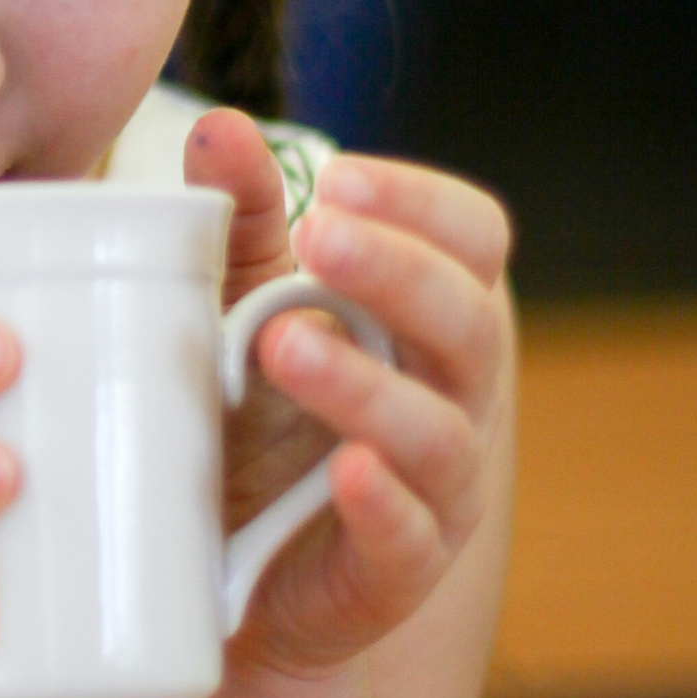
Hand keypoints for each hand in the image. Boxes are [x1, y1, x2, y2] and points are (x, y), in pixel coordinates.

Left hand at [185, 113, 512, 681]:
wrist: (220, 566)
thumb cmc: (254, 413)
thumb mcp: (239, 301)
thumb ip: (237, 216)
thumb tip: (219, 127)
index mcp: (429, 319)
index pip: (476, 241)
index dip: (422, 203)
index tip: (336, 179)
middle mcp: (454, 397)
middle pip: (470, 323)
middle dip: (398, 271)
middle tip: (314, 233)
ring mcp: (436, 489)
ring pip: (439, 431)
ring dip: (367, 383)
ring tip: (283, 342)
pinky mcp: (395, 570)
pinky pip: (410, 536)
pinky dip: (385, 501)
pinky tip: (348, 471)